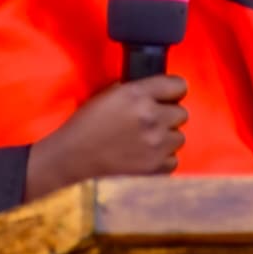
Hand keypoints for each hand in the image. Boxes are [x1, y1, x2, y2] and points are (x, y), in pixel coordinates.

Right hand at [24, 75, 187, 201]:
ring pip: (179, 138)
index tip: (168, 97)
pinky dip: (162, 160)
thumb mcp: (108, 95)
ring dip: (166, 139)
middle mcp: (151, 117)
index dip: (173, 91)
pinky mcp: (155, 168)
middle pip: (182, 113)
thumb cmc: (85, 126)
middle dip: (168, 116)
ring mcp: (156, 144)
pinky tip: (145, 158)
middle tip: (151, 122)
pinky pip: (173, 160)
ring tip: (146, 142)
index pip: (179, 85)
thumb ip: (135, 91)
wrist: (71, 160)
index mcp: (138, 95)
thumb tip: (154, 91)